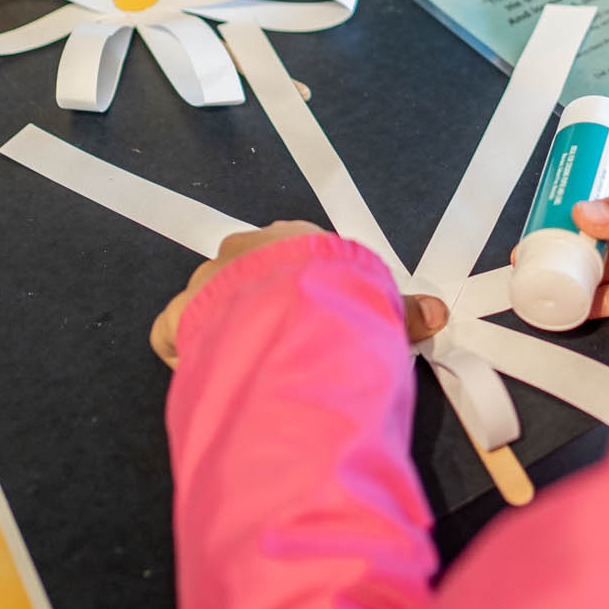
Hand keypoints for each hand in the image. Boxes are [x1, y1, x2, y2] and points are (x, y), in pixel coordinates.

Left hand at [149, 221, 449, 366]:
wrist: (295, 332)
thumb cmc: (342, 314)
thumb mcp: (384, 313)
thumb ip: (404, 312)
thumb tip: (438, 312)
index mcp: (293, 238)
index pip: (294, 258)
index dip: (304, 293)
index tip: (316, 320)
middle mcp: (245, 252)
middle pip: (249, 276)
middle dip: (262, 307)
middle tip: (284, 345)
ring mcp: (208, 284)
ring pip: (210, 300)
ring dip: (223, 327)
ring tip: (249, 363)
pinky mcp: (179, 319)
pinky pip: (170, 331)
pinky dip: (182, 350)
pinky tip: (205, 370)